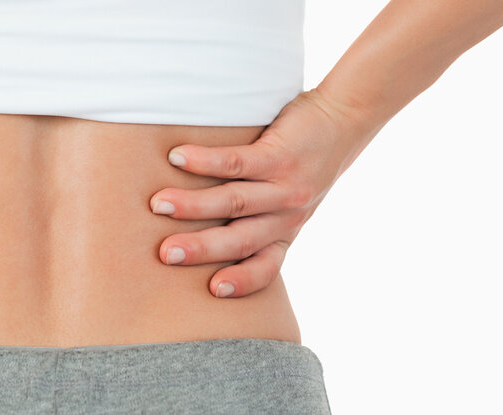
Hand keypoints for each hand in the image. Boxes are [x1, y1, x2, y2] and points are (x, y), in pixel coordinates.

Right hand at [150, 88, 381, 297]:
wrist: (343, 120)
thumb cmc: (302, 163)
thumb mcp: (286, 202)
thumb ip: (253, 218)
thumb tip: (193, 229)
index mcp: (285, 232)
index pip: (266, 268)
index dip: (242, 282)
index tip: (212, 291)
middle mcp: (287, 215)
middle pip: (241, 239)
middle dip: (201, 249)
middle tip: (165, 254)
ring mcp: (286, 186)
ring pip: (235, 202)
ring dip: (193, 205)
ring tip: (159, 204)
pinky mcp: (281, 155)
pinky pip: (238, 162)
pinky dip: (204, 162)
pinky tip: (177, 157)